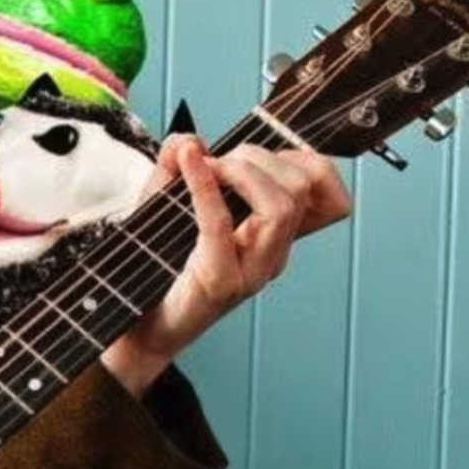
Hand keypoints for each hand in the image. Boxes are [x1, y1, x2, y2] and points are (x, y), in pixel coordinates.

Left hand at [100, 135, 351, 394]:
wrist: (140, 327)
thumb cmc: (161, 267)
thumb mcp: (169, 204)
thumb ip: (178, 165)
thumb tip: (189, 140)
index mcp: (275, 236)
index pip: (329, 194)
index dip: (305, 161)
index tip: (259, 156)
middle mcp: (272, 254)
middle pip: (300, 190)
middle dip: (259, 157)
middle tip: (219, 161)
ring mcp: (251, 270)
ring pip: (280, 208)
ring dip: (243, 172)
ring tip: (208, 167)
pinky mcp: (220, 281)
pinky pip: (223, 225)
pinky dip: (205, 187)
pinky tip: (188, 166)